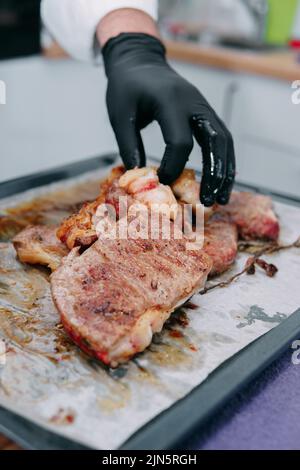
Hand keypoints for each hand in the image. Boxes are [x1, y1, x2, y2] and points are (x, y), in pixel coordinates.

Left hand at [102, 33, 235, 205]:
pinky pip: (222, 138)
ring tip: (221, 198)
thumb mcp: (119, 113)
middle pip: (215, 141)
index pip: (180, 141)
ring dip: (225, 171)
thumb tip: (140, 176)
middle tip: (209, 201)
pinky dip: (224, 160)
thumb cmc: (127, 87)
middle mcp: (195, 103)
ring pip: (225, 141)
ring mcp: (204, 107)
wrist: (139, 60)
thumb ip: (128, 144)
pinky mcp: (206, 113)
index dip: (173, 166)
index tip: (162, 183)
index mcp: (170, 101)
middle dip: (214, 174)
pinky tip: (221, 180)